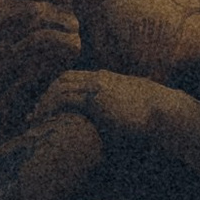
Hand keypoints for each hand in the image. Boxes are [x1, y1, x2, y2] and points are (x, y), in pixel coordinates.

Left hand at [40, 68, 182, 145]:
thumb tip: (117, 122)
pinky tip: (43, 119)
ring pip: (59, 87)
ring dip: (44, 102)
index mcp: (107, 79)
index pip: (74, 77)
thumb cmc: (154, 113)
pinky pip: (64, 99)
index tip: (48, 104)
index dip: (58, 89)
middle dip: (46, 94)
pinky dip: (50, 107)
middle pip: (62, 79)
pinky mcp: (96, 100)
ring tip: (33, 118)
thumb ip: (120, 107)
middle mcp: (99, 79)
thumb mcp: (134, 105)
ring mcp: (97, 87)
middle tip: (34, 112)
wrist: (165, 111)